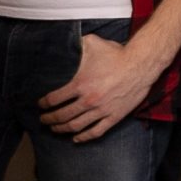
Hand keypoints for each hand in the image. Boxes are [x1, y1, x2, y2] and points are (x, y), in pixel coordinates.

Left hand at [38, 35, 162, 143]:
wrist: (140, 65)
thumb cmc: (117, 54)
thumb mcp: (92, 43)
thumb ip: (75, 44)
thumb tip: (65, 41)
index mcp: (80, 84)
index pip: (54, 99)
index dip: (43, 104)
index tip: (40, 105)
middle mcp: (89, 100)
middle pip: (62, 115)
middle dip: (49, 119)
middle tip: (43, 120)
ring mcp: (101, 110)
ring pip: (76, 126)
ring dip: (62, 129)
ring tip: (55, 129)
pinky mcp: (114, 117)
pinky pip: (96, 132)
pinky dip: (84, 137)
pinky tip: (76, 139)